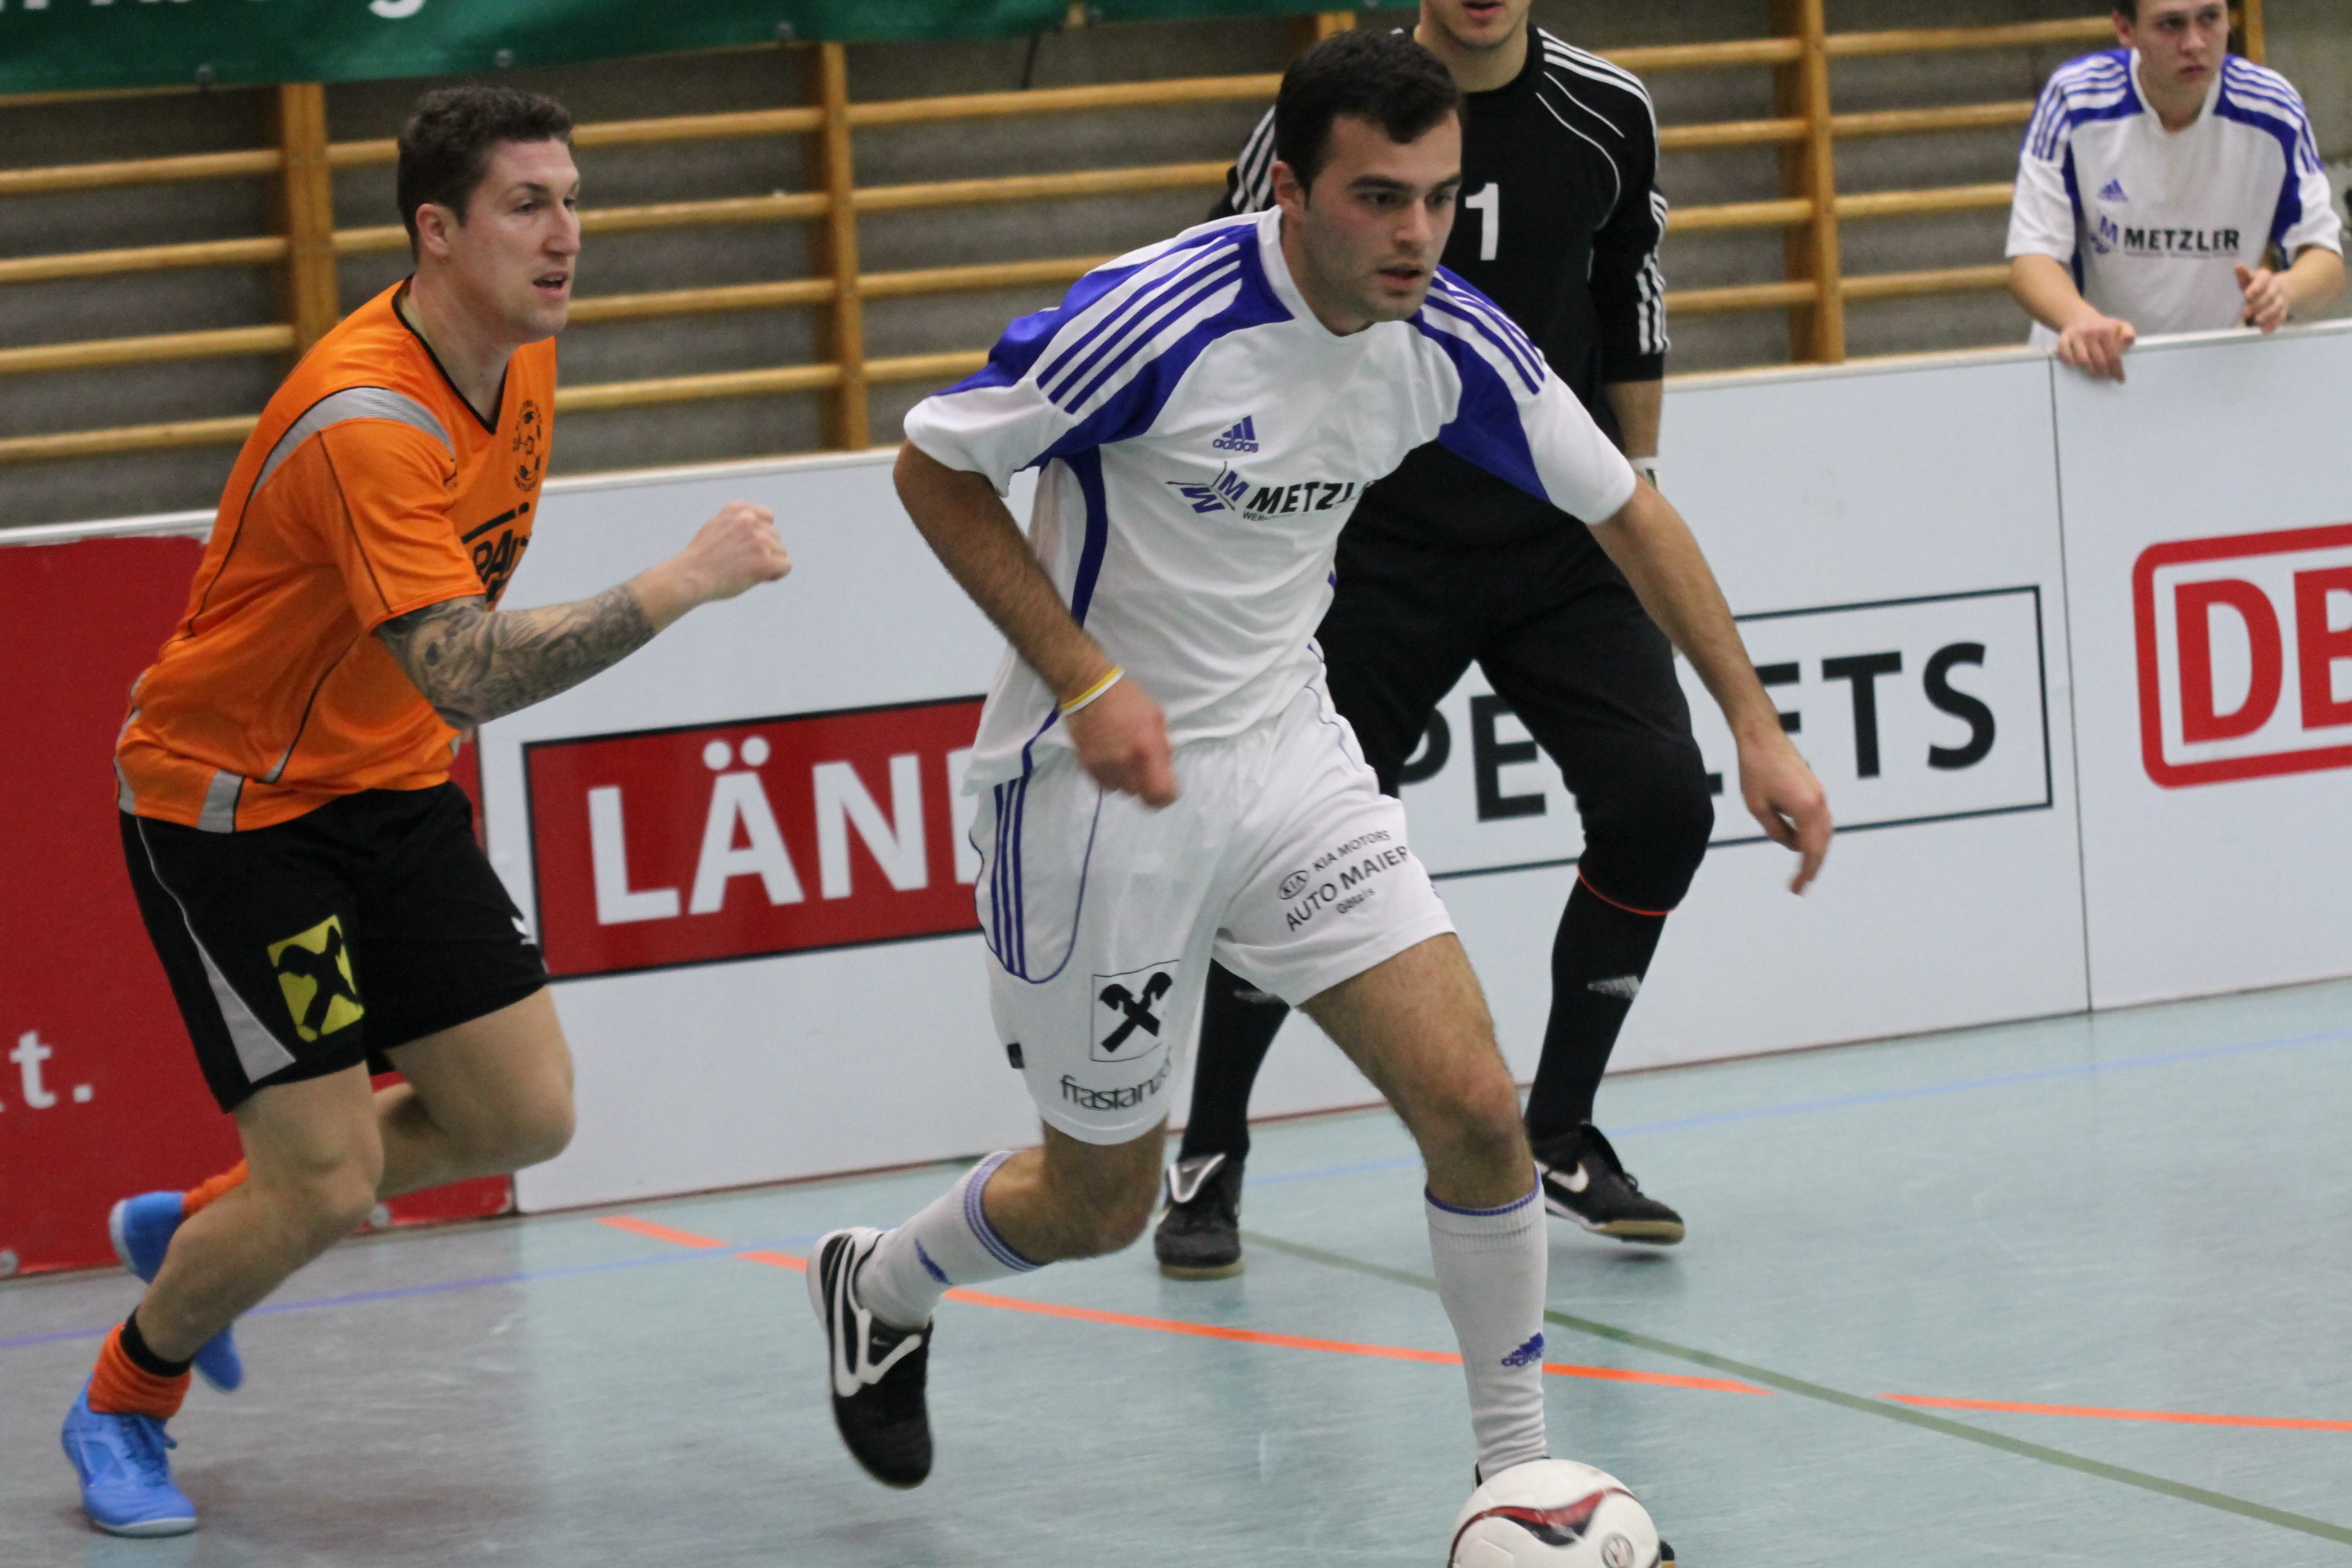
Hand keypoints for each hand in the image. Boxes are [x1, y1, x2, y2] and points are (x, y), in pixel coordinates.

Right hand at [678, 501, 790, 605]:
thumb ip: (737, 523)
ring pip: (781, 552)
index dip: (763, 535)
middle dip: (765, 552)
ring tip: (747, 571)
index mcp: (738, 510)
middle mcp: (750, 521)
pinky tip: (761, 578)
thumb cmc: (702, 558)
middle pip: (775, 538)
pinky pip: (785, 566)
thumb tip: (759, 527)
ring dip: (769, 564)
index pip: (768, 517)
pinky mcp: (765, 560)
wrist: (692, 575)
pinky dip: (776, 574)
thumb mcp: (716, 526)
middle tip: (744, 564)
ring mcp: (759, 540)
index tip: (750, 547)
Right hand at [1063, 677, 1176, 806]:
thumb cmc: (1127, 699)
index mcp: (1146, 749)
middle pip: (1140, 795)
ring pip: (1121, 790)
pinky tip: (1110, 757)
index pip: (1159, 794)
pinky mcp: (1088, 766)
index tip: (1167, 790)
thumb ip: (1162, 747)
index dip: (1166, 797)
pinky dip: (1111, 776)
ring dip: (1127, 780)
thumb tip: (1165, 770)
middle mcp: (1125, 764)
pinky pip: (1105, 783)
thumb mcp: (1156, 717)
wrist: (1088, 690)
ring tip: (1124, 759)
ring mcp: (1104, 767)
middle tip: (1143, 766)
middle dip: (1145, 784)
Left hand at [1737, 728, 1831, 892]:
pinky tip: (1800, 844)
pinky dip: (1813, 835)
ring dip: (1814, 852)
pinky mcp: (1815, 788)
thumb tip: (1792, 845)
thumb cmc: (1755, 770)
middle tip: (1799, 887)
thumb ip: (1776, 832)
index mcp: (1807, 808)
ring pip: (1824, 832)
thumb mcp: (1758, 808)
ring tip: (1801, 871)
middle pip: (1822, 844)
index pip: (1811, 851)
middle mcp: (1819, 802)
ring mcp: (1820, 794)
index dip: (1805, 873)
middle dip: (1812, 867)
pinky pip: (1819, 820)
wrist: (1761, 736)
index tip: (1796, 890)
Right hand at [2055, 313, 2136, 380]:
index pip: (2113, 355)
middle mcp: (2091, 333)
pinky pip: (2065, 354)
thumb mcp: (2120, 325)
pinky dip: (2070, 362)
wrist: (2079, 317)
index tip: (2120, 379)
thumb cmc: (2102, 326)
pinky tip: (2076, 366)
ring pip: (2082, 360)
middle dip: (2104, 372)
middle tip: (2106, 376)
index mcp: (2106, 330)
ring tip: (2094, 373)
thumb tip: (2128, 341)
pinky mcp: (2064, 338)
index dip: (2117, 370)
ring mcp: (2076, 336)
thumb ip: (2128, 333)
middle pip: (2098, 361)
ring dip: (2089, 371)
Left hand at [2237, 264, 2291, 331]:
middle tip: (2245, 313)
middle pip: (2270, 295)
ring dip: (2267, 314)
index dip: (2256, 287)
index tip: (2247, 295)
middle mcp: (2276, 287)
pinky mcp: (2283, 310)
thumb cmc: (2257, 284)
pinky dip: (2274, 324)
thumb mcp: (2249, 279)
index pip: (2264, 280)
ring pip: (2277, 306)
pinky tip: (2265, 330)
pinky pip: (2281, 317)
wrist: (2281, 288)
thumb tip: (2237, 265)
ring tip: (2256, 321)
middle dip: (2258, 304)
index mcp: (2266, 277)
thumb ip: (2243, 275)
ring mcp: (2281, 299)